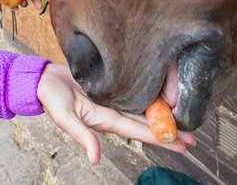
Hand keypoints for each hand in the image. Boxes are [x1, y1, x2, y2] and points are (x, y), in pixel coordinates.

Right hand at [35, 63, 195, 163]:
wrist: (43, 78)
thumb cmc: (51, 97)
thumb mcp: (65, 118)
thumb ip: (82, 137)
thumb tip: (95, 159)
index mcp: (105, 120)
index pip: (138, 131)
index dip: (160, 138)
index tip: (181, 145)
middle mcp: (113, 112)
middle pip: (146, 124)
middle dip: (169, 132)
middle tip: (193, 139)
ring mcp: (113, 100)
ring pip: (143, 111)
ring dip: (162, 118)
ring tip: (184, 123)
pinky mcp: (110, 87)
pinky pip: (134, 94)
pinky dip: (149, 98)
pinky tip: (162, 99)